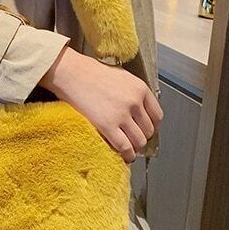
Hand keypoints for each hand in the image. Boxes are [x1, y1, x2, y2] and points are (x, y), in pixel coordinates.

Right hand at [39, 46, 162, 163]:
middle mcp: (134, 102)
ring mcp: (121, 115)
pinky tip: (125, 156)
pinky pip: (124, 147)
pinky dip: (127, 155)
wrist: (72, 73)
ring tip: (128, 148)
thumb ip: (133, 92)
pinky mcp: (107, 126)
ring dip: (135, 147)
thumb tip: (138, 108)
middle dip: (142, 137)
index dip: (152, 126)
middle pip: (148, 130)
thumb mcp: (121, 76)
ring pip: (139, 141)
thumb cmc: (91, 73)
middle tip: (133, 139)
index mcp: (140, 88)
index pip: (157, 115)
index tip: (146, 130)